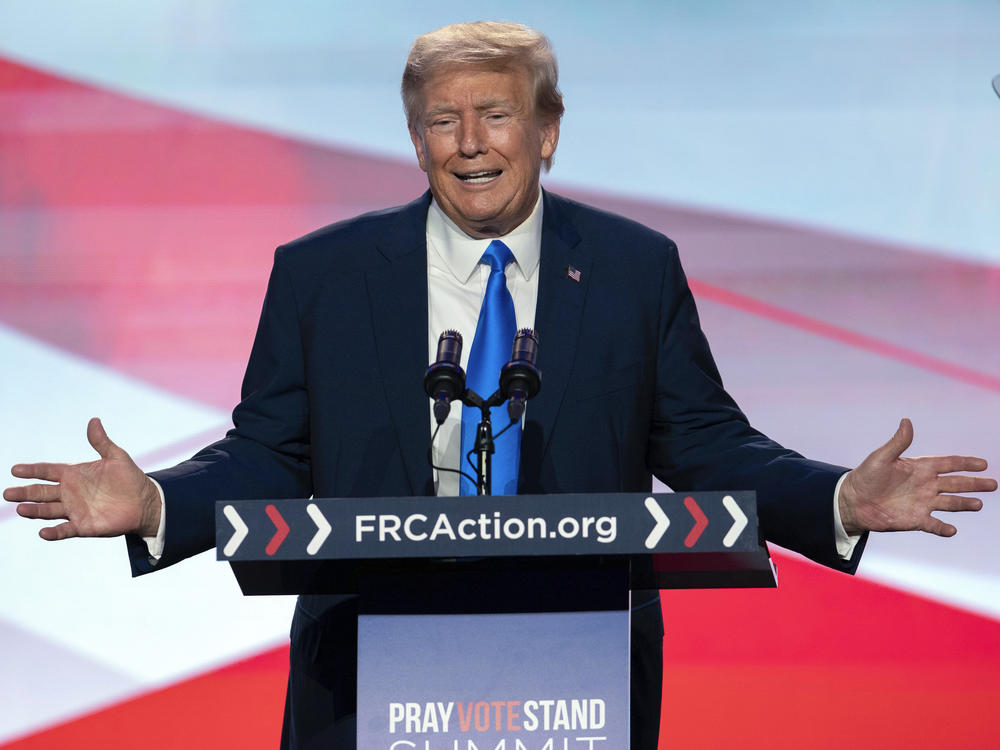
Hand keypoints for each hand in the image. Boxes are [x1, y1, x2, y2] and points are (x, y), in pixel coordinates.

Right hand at [3, 418, 160, 539]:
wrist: (145, 501)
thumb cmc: (129, 478)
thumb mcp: (116, 456)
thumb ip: (101, 441)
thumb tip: (94, 420)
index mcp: (74, 475)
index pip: (47, 471)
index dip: (32, 471)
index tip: (15, 470)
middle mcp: (70, 493)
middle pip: (42, 492)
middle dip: (25, 493)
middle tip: (7, 493)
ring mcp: (75, 510)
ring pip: (48, 511)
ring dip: (34, 511)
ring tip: (20, 509)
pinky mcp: (84, 526)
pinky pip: (65, 530)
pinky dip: (54, 532)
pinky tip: (43, 532)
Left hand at [839, 418, 995, 536]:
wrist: (852, 501)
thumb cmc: (865, 476)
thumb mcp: (881, 457)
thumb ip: (897, 443)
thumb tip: (907, 421)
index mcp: (920, 468)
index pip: (949, 463)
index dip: (966, 463)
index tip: (983, 463)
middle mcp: (926, 485)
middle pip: (956, 483)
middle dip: (974, 484)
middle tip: (993, 484)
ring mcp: (922, 503)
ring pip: (950, 503)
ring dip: (964, 504)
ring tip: (978, 504)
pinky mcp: (915, 520)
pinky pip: (933, 524)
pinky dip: (943, 528)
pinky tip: (952, 530)